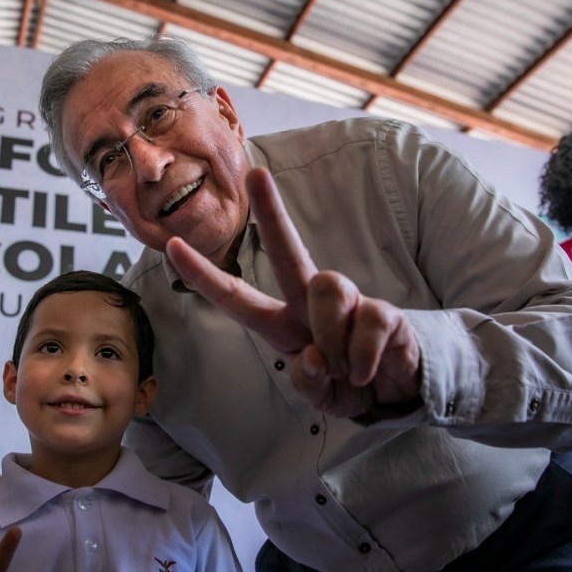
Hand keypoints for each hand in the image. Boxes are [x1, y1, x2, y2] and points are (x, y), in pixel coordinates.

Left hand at [166, 167, 421, 417]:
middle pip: (288, 252)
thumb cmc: (348, 385)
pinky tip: (365, 371)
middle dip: (272, 213)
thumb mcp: (320, 397)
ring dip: (332, 336)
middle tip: (256, 173)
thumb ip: (307, 384)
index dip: (203, 275)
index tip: (171, 245)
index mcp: (284, 325)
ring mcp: (350, 302)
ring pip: (329, 287)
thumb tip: (313, 357)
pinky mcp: (384, 312)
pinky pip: (367, 322)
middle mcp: (311, 305)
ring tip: (343, 369)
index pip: (236, 298)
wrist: (399, 394)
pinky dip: (362, 358)